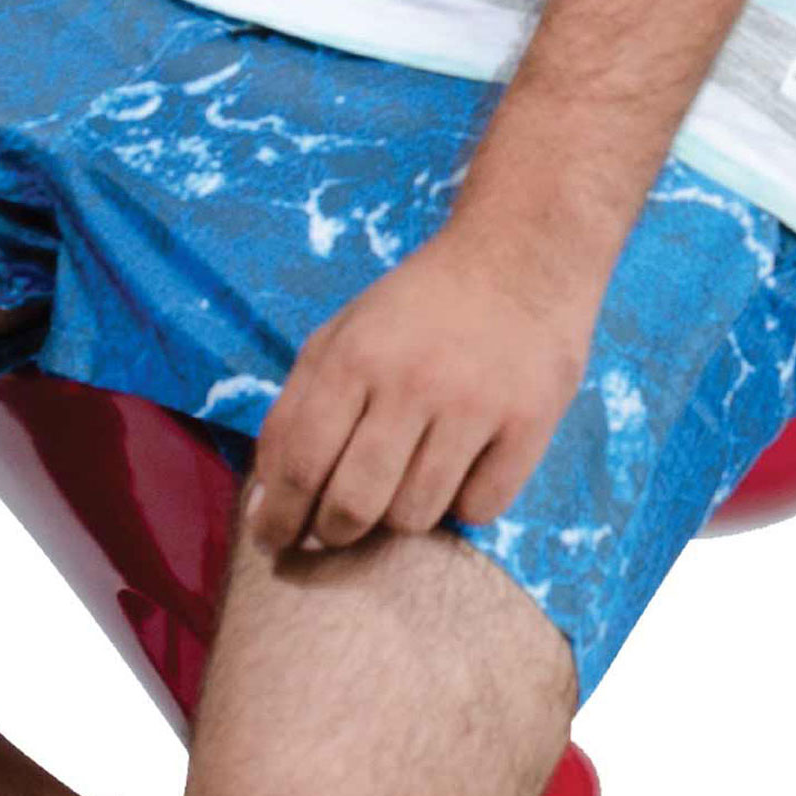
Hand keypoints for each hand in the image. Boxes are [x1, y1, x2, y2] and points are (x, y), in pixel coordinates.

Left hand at [240, 219, 607, 558]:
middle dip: (334, 531)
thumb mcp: (341, 336)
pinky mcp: (529, 422)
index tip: (273, 541)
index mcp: (354, 356)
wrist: (521, 253)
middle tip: (336, 527)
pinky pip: (479, 509)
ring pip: (415, 515)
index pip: (299, 463)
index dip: (278, 517)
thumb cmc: (418, 307)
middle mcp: (412, 381)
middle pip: (354, 504)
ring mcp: (475, 404)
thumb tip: (267, 502)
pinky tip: (462, 468)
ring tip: (406, 479)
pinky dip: (463, 504)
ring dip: (401, 515)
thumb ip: (296, 411)